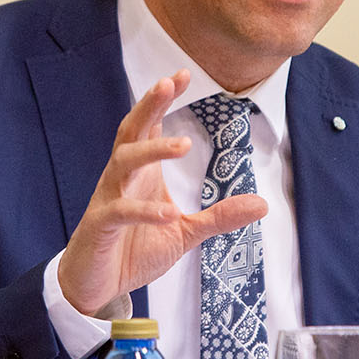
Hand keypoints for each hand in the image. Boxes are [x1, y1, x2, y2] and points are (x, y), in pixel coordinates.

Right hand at [56, 69, 267, 314]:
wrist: (95, 285)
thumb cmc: (134, 250)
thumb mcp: (184, 232)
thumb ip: (219, 217)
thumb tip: (263, 205)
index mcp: (141, 174)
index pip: (150, 126)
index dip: (162, 100)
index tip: (183, 74)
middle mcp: (122, 179)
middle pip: (131, 131)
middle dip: (149, 106)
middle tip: (168, 83)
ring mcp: (108, 200)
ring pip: (123, 163)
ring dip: (152, 150)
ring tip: (181, 145)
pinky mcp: (100, 226)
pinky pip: (120, 211)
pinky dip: (144, 211)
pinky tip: (168, 213)